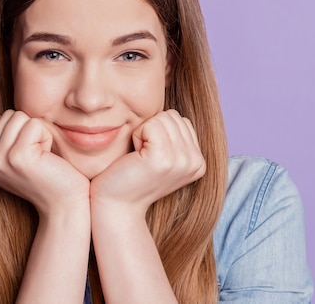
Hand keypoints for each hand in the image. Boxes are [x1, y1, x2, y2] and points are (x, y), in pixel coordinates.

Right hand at [0, 110, 89, 216]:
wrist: (64, 204)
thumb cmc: (48, 176)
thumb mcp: (19, 156)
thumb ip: (7, 136)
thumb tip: (7, 108)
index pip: (2, 118)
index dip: (23, 132)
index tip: (29, 157)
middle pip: (10, 115)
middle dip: (30, 131)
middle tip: (38, 158)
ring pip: (21, 117)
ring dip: (39, 134)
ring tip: (42, 158)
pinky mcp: (17, 156)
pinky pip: (34, 124)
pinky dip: (47, 138)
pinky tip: (48, 159)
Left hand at [90, 109, 204, 216]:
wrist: (116, 205)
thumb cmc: (130, 177)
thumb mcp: (160, 156)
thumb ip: (174, 136)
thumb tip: (172, 109)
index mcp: (199, 162)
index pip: (180, 120)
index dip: (158, 132)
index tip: (149, 157)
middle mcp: (196, 162)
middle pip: (172, 116)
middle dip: (151, 130)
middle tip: (142, 157)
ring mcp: (182, 161)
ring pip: (161, 118)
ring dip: (143, 133)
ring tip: (138, 158)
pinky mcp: (163, 159)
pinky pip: (149, 125)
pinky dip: (136, 136)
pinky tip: (134, 157)